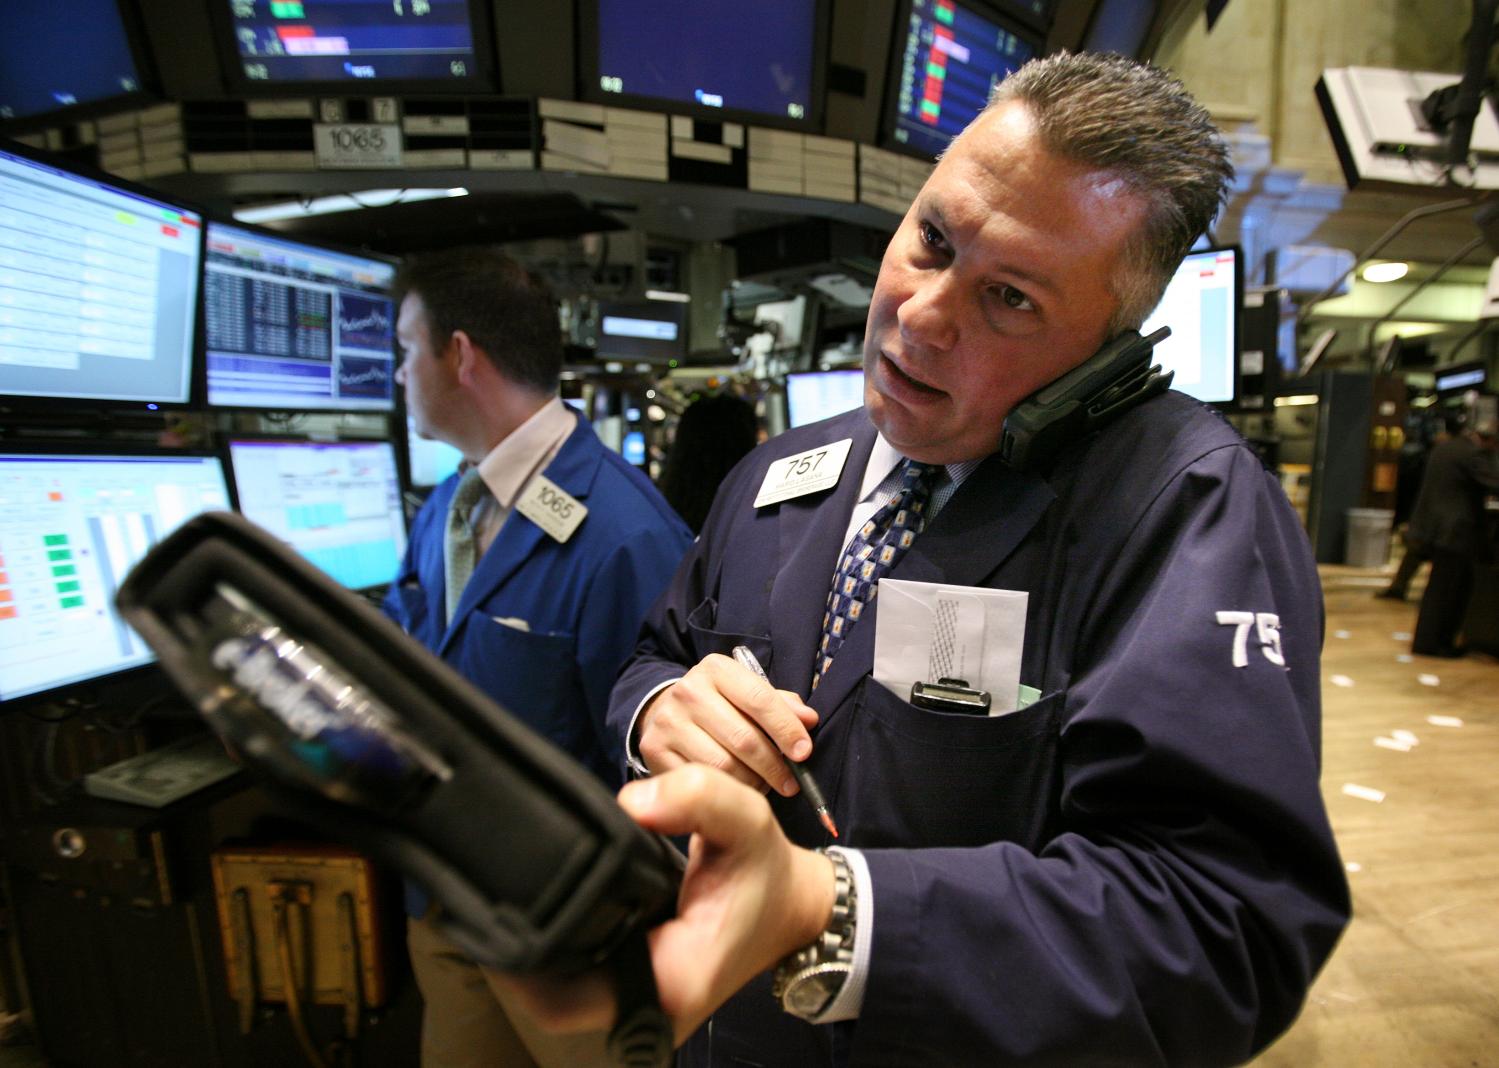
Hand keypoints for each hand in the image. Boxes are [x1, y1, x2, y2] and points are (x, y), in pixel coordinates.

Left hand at [493, 765, 835, 1044]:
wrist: (791, 905)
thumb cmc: (765, 869)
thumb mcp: (745, 819)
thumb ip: (695, 796)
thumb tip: (632, 802)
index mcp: (668, 984)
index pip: (561, 1000)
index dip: (515, 966)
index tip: (492, 910)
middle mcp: (648, 1007)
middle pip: (548, 998)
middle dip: (513, 951)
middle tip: (488, 890)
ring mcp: (640, 1001)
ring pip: (559, 990)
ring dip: (533, 948)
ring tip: (509, 890)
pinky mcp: (635, 984)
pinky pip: (578, 976)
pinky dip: (559, 945)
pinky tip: (546, 902)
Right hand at [637, 653, 818, 794]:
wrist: (666, 712)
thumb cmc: (719, 706)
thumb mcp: (748, 694)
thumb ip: (781, 705)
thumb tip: (809, 719)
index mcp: (716, 669)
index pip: (760, 699)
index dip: (787, 729)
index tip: (804, 753)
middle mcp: (688, 691)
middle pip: (744, 739)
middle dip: (774, 766)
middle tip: (791, 783)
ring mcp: (668, 722)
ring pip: (723, 766)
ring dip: (752, 784)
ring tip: (763, 786)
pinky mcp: (655, 751)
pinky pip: (700, 782)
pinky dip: (725, 793)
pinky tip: (736, 791)